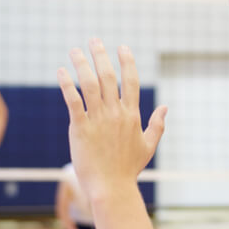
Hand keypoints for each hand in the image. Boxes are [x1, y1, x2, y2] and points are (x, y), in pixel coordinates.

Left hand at [58, 40, 167, 200]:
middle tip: (95, 40)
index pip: (131, 81)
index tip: (122, 47)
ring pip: (90, 84)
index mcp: (132, 115)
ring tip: (75, 50)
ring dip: (82, 64)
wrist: (111, 188)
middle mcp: (116, 113)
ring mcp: (98, 120)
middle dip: (101, 56)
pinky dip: (67, 84)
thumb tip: (166, 107)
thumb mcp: (148, 146)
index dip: (127, 62)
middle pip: (109, 77)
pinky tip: (62, 72)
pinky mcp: (80, 128)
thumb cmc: (129, 169)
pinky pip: (73, 101)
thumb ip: (157, 125)